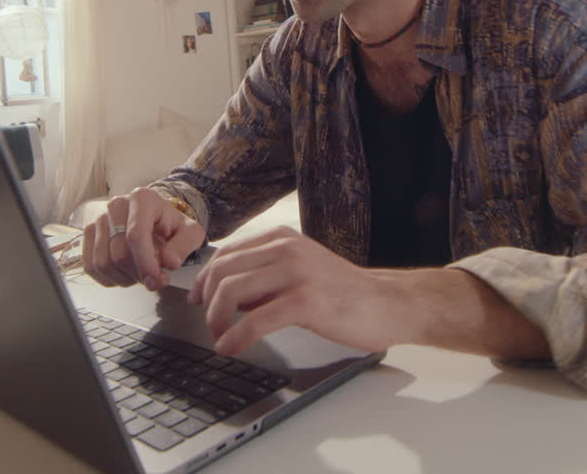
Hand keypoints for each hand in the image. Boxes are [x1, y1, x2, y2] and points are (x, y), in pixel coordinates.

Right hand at [82, 188, 205, 290]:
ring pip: (102, 262)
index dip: (145, 263)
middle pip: (118, 252)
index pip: (136, 235)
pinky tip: (125, 275)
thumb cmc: (172, 225)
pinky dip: (108, 278)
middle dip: (137, 274)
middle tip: (154, 279)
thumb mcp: (190, 233)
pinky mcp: (90, 233)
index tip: (156, 280)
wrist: (157, 219)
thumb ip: (183, 246)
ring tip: (141, 275)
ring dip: (123, 278)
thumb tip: (169, 262)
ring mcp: (100, 219)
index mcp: (142, 199)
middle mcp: (116, 205)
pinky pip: (90, 265)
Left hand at [189, 227, 401, 356]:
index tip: (197, 300)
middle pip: (223, 271)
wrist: (388, 303)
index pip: (226, 254)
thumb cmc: (346, 292)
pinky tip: (230, 348)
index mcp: (282, 239)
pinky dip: (235, 336)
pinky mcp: (306, 301)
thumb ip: (267, 275)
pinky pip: (256, 320)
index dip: (204, 280)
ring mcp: (296, 273)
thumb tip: (229, 296)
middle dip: (206, 301)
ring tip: (219, 337)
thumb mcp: (302, 270)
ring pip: (232, 291)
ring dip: (216, 319)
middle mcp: (286, 249)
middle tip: (209, 324)